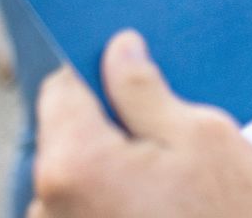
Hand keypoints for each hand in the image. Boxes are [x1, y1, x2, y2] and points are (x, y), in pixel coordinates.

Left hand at [29, 30, 251, 217]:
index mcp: (74, 162)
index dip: (98, 72)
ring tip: (178, 184)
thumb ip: (146, 90)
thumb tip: (118, 50)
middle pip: (69, 137)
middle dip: (114, 128)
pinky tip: (168, 210)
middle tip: (174, 135)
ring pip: (81, 180)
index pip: (60, 88)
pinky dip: (120, 205)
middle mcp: (48, 205)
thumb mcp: (202, 138)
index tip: (131, 70)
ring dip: (119, 172)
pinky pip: (90, 213)